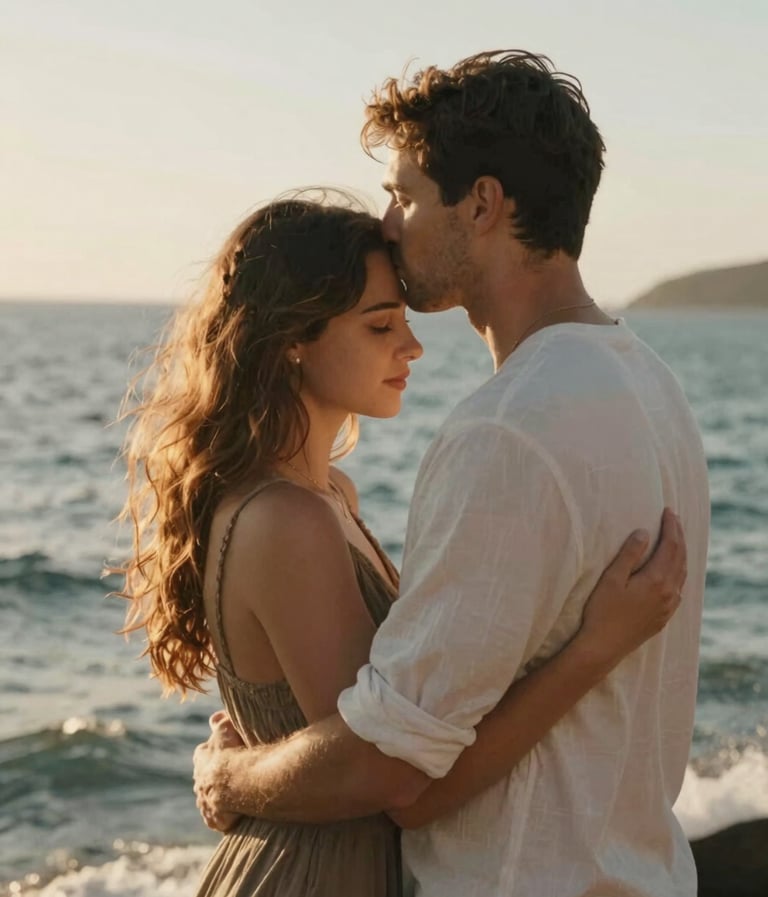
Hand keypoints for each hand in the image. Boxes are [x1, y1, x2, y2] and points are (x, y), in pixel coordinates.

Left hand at [193, 711, 244, 832]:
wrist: (237, 783)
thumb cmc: (234, 753)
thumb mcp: (226, 729)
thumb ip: (219, 721)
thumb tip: (214, 716)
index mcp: (201, 759)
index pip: (203, 754)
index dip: (214, 753)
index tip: (225, 754)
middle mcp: (199, 782)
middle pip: (206, 778)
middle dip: (215, 778)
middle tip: (233, 777)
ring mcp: (205, 803)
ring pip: (210, 799)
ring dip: (220, 798)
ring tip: (237, 797)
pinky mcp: (214, 820)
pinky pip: (218, 818)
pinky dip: (225, 816)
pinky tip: (237, 814)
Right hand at [579, 508, 686, 660]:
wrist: (604, 646)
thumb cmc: (602, 611)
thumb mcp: (612, 579)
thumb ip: (630, 554)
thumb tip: (644, 532)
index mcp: (657, 580)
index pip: (670, 546)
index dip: (671, 526)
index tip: (668, 510)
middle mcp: (669, 593)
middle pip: (681, 557)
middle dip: (679, 535)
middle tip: (674, 517)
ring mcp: (669, 606)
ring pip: (683, 573)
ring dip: (682, 552)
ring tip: (677, 538)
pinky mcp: (664, 616)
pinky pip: (679, 587)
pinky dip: (680, 571)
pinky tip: (674, 570)